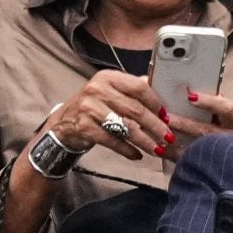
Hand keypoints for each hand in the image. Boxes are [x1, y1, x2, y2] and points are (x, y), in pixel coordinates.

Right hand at [45, 70, 173, 160]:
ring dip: (145, 141)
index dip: (156, 103)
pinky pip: (112, 140)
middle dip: (155, 126)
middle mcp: (97, 89)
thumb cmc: (95, 106)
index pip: (139, 88)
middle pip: (135, 109)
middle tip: (168, 137)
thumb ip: (134, 90)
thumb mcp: (111, 91)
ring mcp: (89, 107)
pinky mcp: (84, 126)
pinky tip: (137, 155)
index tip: (167, 116)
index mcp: (109, 77)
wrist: (65, 122)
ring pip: (126, 126)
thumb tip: (164, 95)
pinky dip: (127, 149)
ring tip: (157, 149)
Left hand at [162, 90, 232, 159]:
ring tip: (158, 132)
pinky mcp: (210, 169)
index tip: (190, 96)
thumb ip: (219, 109)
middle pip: (207, 130)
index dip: (209, 102)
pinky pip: (189, 161)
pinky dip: (173, 155)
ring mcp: (222, 156)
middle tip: (165, 115)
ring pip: (196, 148)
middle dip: (184, 123)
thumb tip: (194, 93)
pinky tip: (159, 149)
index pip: (228, 109)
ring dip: (175, 139)